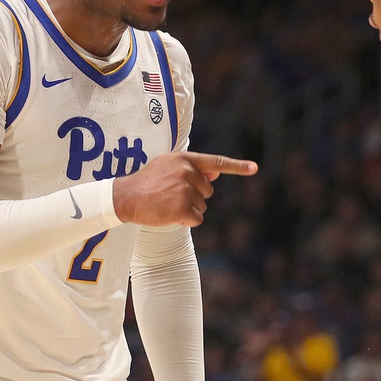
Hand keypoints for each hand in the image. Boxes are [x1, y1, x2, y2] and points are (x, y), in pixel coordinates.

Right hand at [113, 151, 256, 226]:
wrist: (125, 197)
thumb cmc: (146, 182)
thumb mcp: (167, 166)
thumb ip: (192, 168)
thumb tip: (216, 173)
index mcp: (184, 159)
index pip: (216, 162)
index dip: (237, 166)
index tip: (254, 168)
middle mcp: (187, 173)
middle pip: (208, 191)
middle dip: (194, 196)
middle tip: (172, 195)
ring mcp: (185, 191)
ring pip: (202, 206)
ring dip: (189, 209)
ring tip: (168, 203)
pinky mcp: (182, 208)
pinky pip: (197, 219)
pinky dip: (186, 221)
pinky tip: (170, 214)